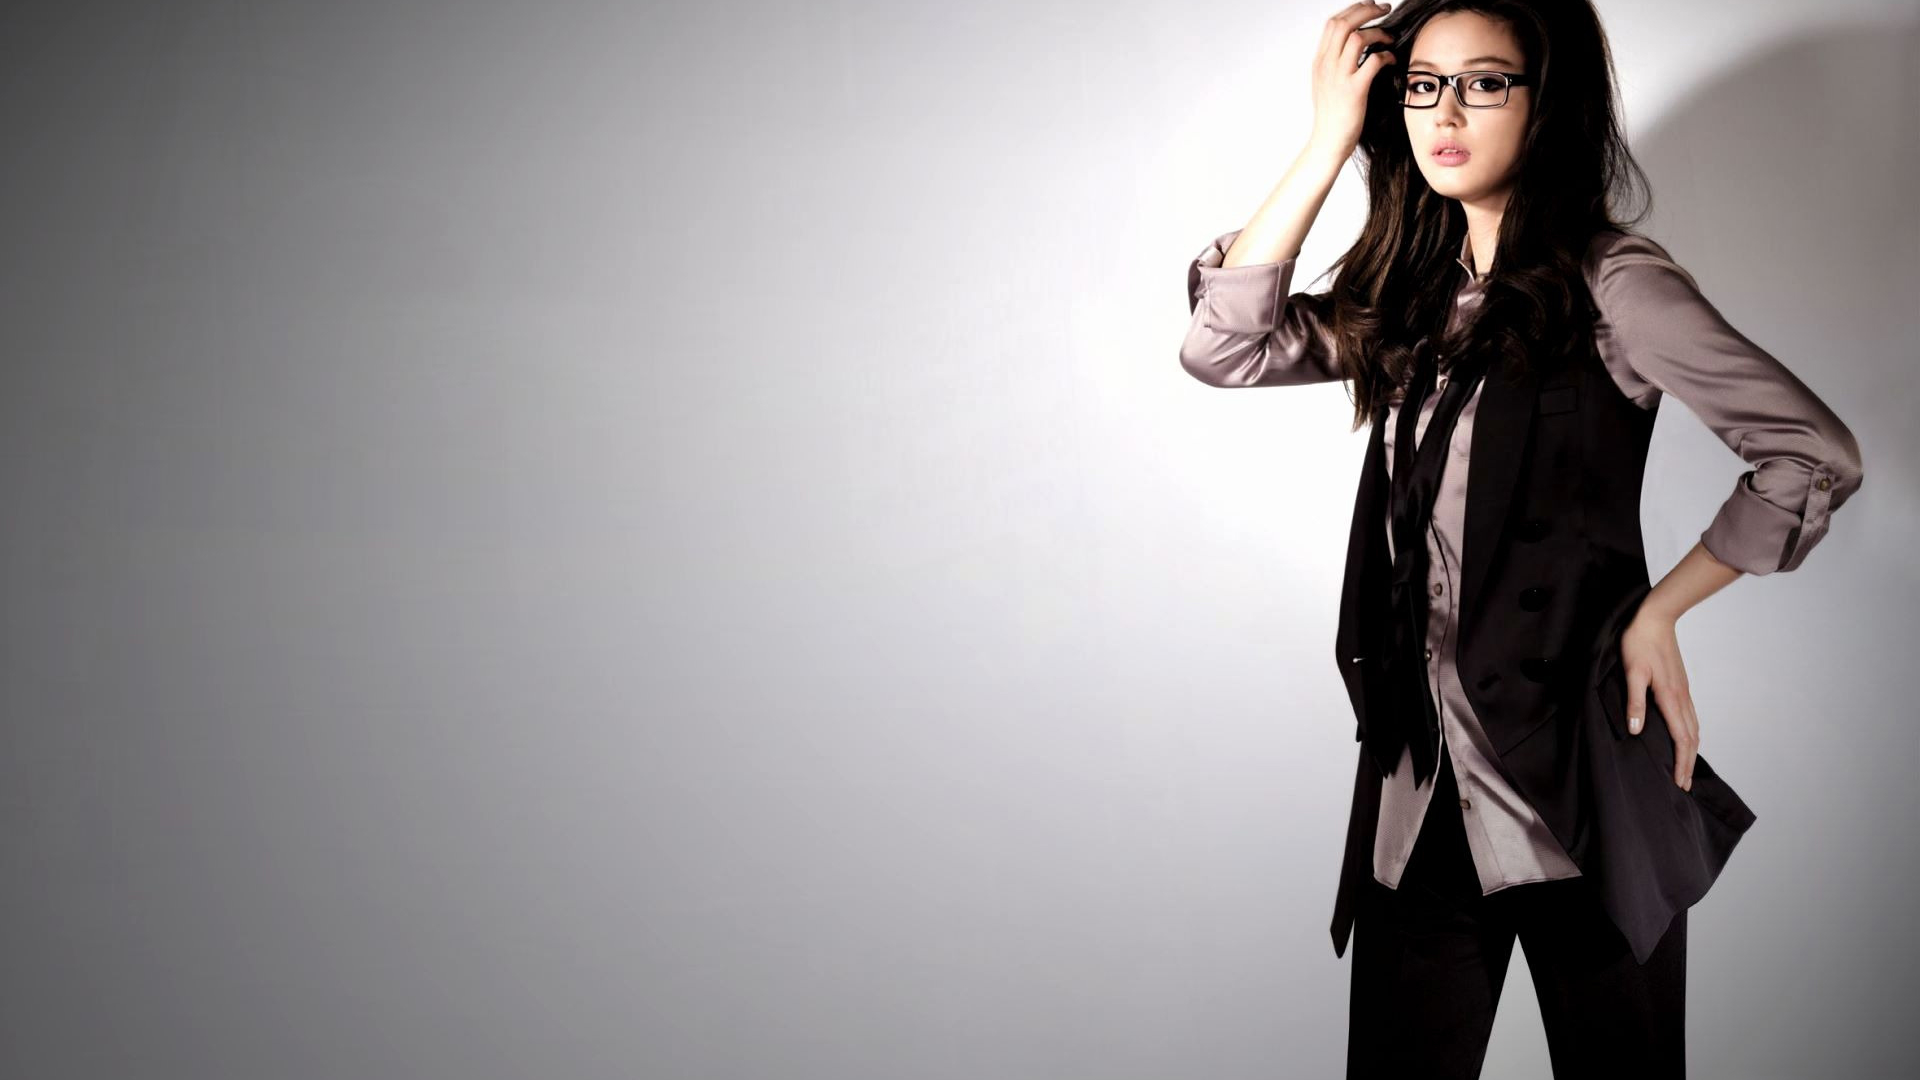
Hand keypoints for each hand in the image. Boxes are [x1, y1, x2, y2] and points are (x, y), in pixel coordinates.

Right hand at [1309, 2, 1397, 157]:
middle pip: (1344, 23)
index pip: (1333, 23)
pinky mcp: (1354, 91)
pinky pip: (1373, 61)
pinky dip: (1386, 55)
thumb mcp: (1325, 84)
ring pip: (1357, 38)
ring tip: (1389, 37)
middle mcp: (1326, 66)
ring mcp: (1339, 77)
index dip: (1353, 10)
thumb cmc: (1331, 116)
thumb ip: (1334, 63)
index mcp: (1319, 62)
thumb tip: (1351, 46)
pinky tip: (1391, 59)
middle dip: (1366, 10)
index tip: (1369, 7)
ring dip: (1378, 32)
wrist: (1328, 143)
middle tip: (1384, 9)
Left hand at [1618, 609, 1698, 790]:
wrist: (1655, 619)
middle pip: (1691, 738)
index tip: (1679, 781)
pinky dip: (1691, 734)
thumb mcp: (1631, 672)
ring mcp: (1684, 691)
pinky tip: (1685, 737)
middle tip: (1684, 784)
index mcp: (1669, 697)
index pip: (1680, 738)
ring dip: (1691, 750)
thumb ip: (1634, 702)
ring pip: (1693, 727)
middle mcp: (1681, 697)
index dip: (1680, 762)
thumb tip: (1638, 730)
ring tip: (1686, 767)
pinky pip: (1690, 716)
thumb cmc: (1638, 643)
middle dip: (1688, 763)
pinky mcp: (1681, 685)